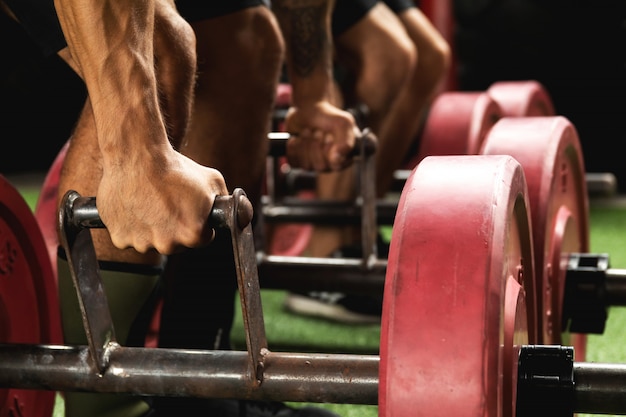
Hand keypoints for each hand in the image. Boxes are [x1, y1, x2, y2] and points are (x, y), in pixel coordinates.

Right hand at [97, 147, 229, 254]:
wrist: (138, 155)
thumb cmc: (176, 168)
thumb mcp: (213, 182)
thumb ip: (228, 203)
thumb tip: (242, 215)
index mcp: (192, 235)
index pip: (202, 239)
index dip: (200, 224)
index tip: (192, 212)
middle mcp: (167, 245)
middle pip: (176, 244)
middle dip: (176, 228)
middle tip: (170, 204)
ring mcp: (141, 243)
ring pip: (151, 241)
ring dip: (152, 228)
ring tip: (151, 202)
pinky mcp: (119, 237)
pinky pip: (129, 237)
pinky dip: (131, 226)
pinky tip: (135, 205)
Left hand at [283, 100, 358, 171]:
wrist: (308, 108)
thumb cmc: (328, 117)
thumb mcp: (344, 124)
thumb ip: (346, 142)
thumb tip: (338, 160)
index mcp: (344, 157)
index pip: (336, 166)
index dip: (329, 150)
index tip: (328, 136)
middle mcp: (329, 164)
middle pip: (320, 167)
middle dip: (316, 145)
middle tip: (317, 131)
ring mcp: (313, 163)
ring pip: (306, 166)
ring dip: (305, 144)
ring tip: (307, 131)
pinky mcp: (298, 160)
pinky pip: (293, 163)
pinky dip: (293, 148)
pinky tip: (295, 138)